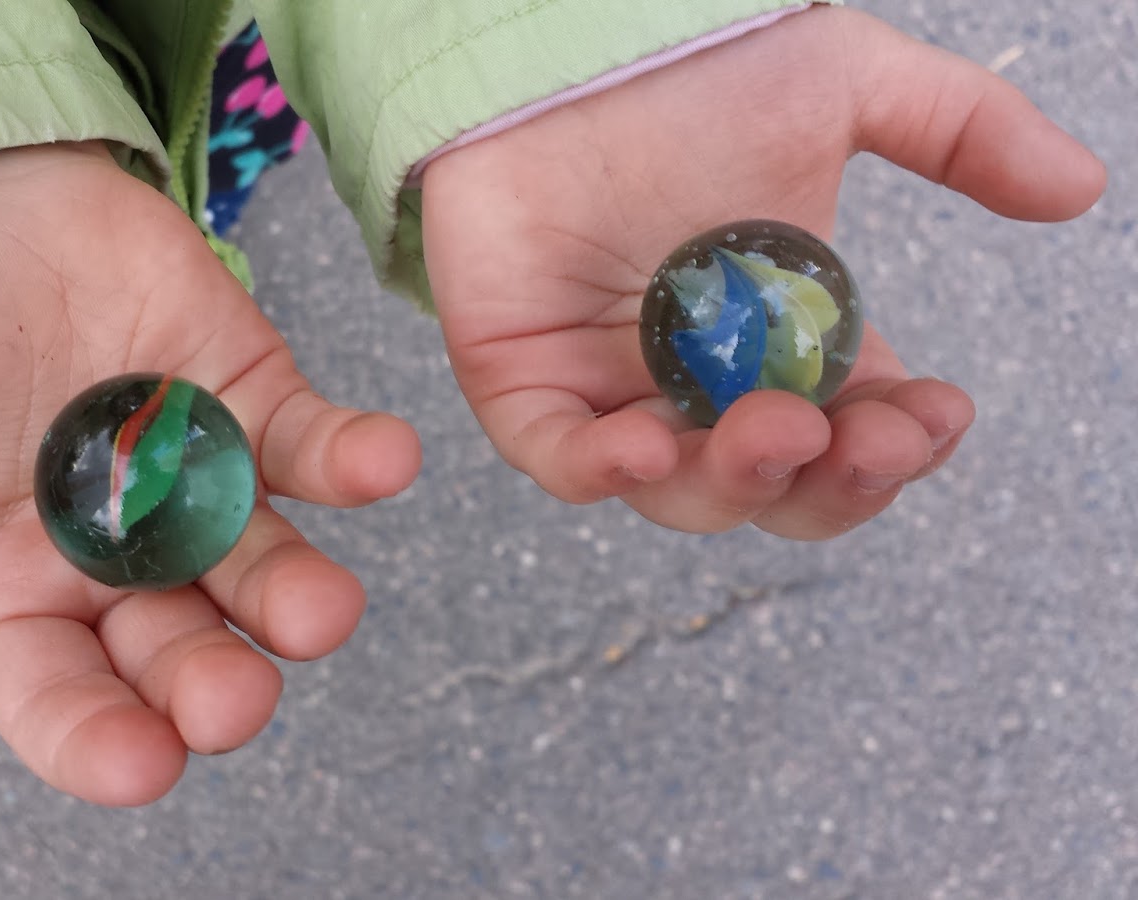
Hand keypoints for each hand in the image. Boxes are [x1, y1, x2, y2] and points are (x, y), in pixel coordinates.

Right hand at [0, 143, 420, 804]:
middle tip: (234, 698)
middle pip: (175, 652)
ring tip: (319, 609)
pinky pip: (310, 445)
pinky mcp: (246, 397)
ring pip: (259, 565)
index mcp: (5, 596)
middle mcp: (109, 559)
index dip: (97, 743)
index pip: (56, 702)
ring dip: (297, 595)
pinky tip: (382, 460)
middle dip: (210, 682)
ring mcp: (188, 481)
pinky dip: (351, 458)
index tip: (142, 766)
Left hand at [421, 6, 1104, 537]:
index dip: (898, 443)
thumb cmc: (693, 69)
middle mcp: (707, 381)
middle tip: (863, 440)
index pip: (855, 429)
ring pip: (681, 491)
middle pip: (778, 487)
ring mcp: (616, 390)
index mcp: (788, 339)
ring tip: (775, 429)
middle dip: (831, 483)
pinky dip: (605, 471)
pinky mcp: (526, 384)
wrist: (570, 37)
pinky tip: (648, 447)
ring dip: (737, 482)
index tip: (934, 412)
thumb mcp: (848, 87)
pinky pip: (563, 460)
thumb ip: (961, 135)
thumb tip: (1079, 189)